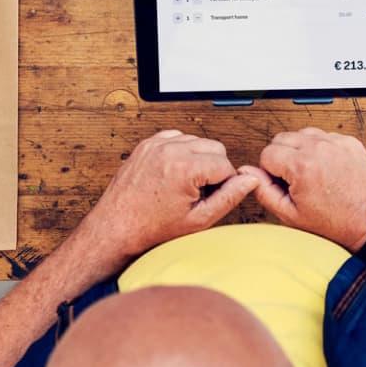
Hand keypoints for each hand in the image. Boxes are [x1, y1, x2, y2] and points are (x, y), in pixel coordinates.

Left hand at [75, 130, 261, 259]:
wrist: (116, 228)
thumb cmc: (151, 228)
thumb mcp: (199, 219)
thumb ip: (229, 197)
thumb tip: (249, 181)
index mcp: (184, 168)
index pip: (226, 165)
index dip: (223, 185)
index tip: (209, 199)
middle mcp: (169, 150)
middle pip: (215, 148)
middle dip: (213, 169)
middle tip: (198, 193)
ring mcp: (156, 145)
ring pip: (197, 141)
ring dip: (197, 159)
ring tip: (184, 185)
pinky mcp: (146, 144)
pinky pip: (177, 138)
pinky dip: (180, 152)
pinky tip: (174, 174)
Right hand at [241, 128, 365, 251]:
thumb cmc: (335, 222)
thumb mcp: (291, 215)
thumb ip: (264, 191)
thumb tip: (248, 172)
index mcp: (302, 166)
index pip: (267, 153)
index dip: (270, 171)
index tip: (283, 184)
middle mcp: (319, 149)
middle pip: (282, 138)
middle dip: (283, 157)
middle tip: (295, 179)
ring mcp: (336, 143)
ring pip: (302, 134)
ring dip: (301, 150)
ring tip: (311, 173)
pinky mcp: (350, 142)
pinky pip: (324, 136)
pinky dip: (321, 148)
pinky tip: (327, 168)